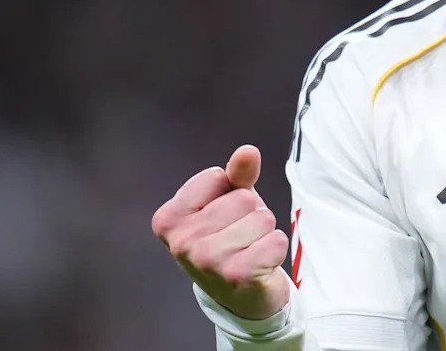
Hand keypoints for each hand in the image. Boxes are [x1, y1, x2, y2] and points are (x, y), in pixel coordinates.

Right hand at [151, 145, 290, 318]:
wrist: (241, 295)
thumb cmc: (232, 238)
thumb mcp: (230, 201)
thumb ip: (237, 174)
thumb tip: (247, 151)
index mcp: (169, 219)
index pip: (216, 176)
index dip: (229, 192)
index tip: (221, 218)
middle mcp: (182, 242)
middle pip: (243, 198)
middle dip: (251, 214)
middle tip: (240, 238)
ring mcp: (207, 261)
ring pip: (263, 218)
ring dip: (265, 232)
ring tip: (249, 250)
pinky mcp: (237, 276)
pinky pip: (277, 240)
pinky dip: (276, 249)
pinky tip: (261, 264)